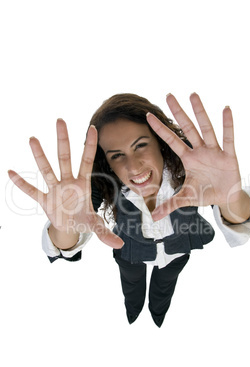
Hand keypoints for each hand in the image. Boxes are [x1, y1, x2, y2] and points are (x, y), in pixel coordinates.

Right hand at [8, 119, 123, 248]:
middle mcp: (68, 182)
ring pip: (46, 169)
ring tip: (33, 138)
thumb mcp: (95, 226)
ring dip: (40, 156)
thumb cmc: (83, 221)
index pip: (87, 161)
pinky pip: (32, 191)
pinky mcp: (44, 200)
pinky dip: (22, 184)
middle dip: (63, 140)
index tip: (93, 127)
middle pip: (65, 158)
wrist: (69, 228)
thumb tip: (120, 245)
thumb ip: (106, 234)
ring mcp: (55, 189)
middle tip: (60, 120)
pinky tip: (11, 172)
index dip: (90, 146)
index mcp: (83, 185)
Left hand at [146, 93, 249, 221]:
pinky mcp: (228, 156)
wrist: (225, 198)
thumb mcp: (186, 199)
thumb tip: (153, 217)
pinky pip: (228, 139)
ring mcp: (214, 151)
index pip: (171, 141)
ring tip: (193, 95)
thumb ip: (169, 205)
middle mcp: (199, 151)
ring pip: (205, 129)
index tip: (148, 115)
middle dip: (178, 113)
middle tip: (168, 95)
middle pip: (187, 129)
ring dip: (200, 113)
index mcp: (188, 159)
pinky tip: (226, 109)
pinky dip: (227, 125)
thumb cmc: (205, 194)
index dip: (160, 129)